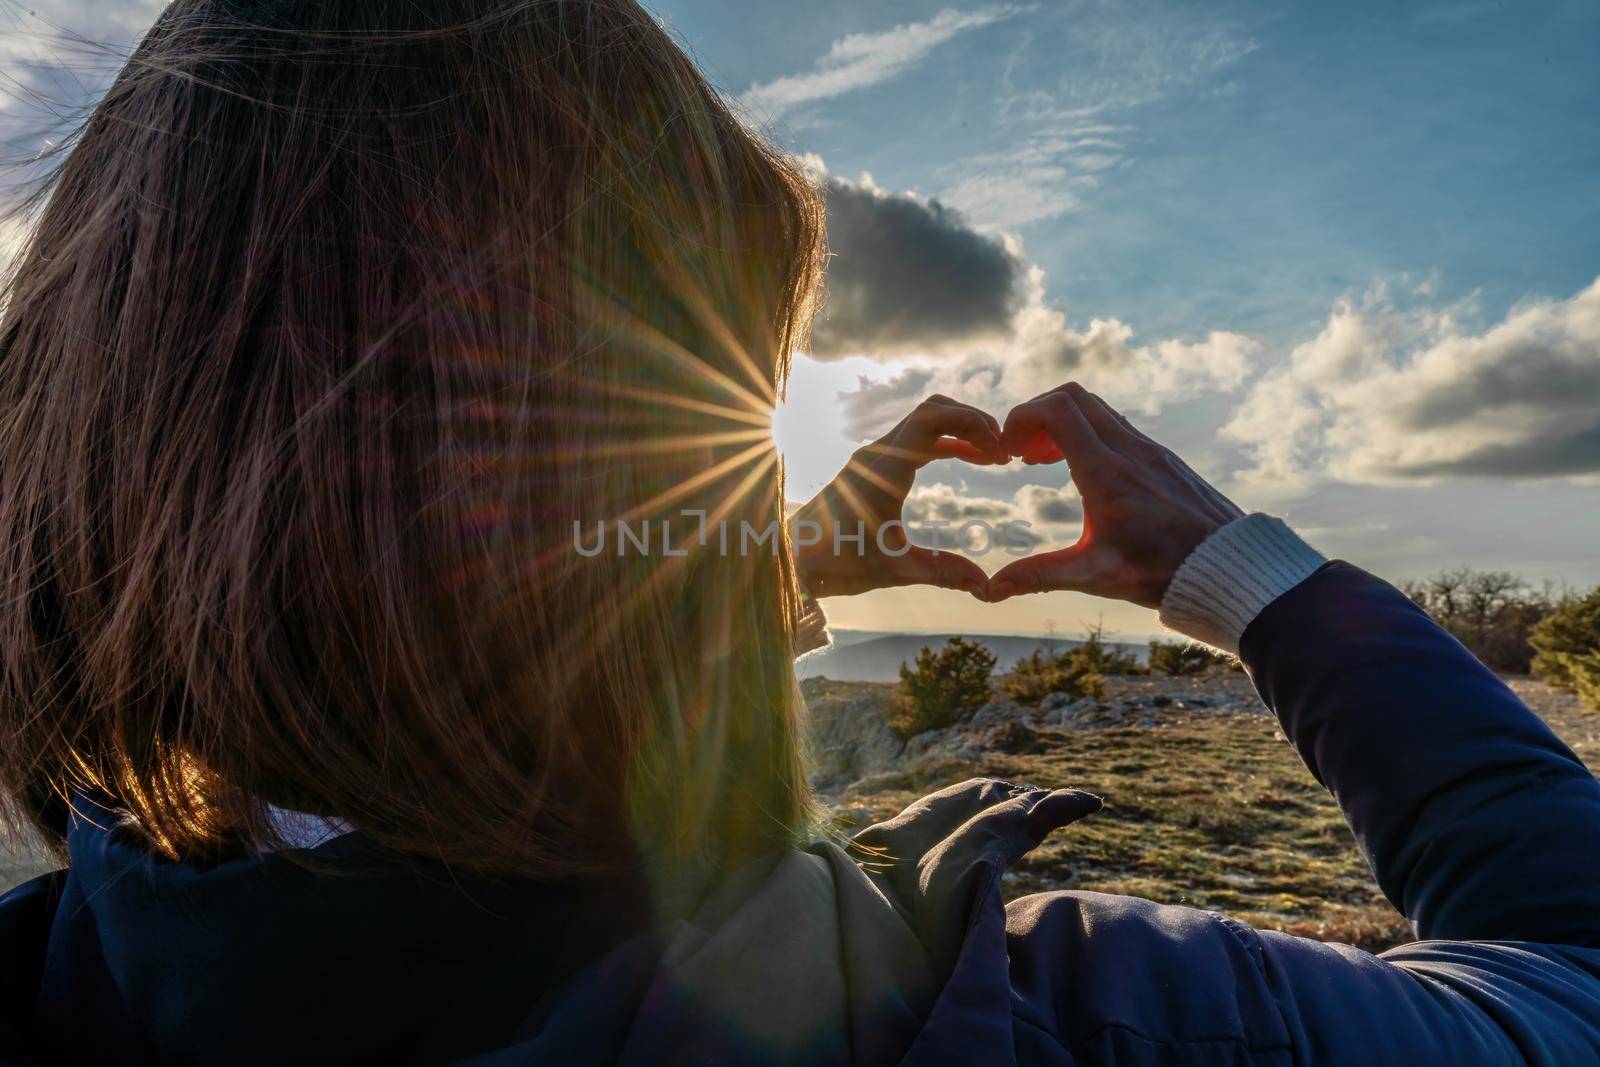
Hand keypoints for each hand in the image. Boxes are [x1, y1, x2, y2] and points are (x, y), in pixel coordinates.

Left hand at [792, 395, 1007, 598]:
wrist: (789, 559)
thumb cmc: (835, 563)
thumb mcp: (894, 570)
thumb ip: (942, 572)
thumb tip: (986, 587)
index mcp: (884, 468)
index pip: (933, 418)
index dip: (972, 425)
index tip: (1000, 455)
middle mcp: (878, 454)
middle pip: (934, 410)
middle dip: (973, 422)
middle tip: (1005, 451)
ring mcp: (873, 457)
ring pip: (925, 422)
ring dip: (961, 431)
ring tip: (994, 457)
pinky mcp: (871, 467)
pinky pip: (915, 440)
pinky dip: (945, 443)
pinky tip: (969, 460)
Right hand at [987, 383, 1243, 607]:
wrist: (1229, 566)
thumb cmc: (1163, 572)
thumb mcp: (1096, 576)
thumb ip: (1040, 575)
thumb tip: (992, 590)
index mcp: (1107, 473)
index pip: (1057, 411)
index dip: (1022, 417)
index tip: (1008, 449)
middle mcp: (1128, 450)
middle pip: (1073, 396)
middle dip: (1036, 415)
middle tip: (1021, 451)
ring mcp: (1149, 449)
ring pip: (1096, 407)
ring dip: (1062, 422)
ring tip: (1043, 460)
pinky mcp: (1162, 456)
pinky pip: (1117, 424)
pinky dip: (1088, 432)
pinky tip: (1082, 469)